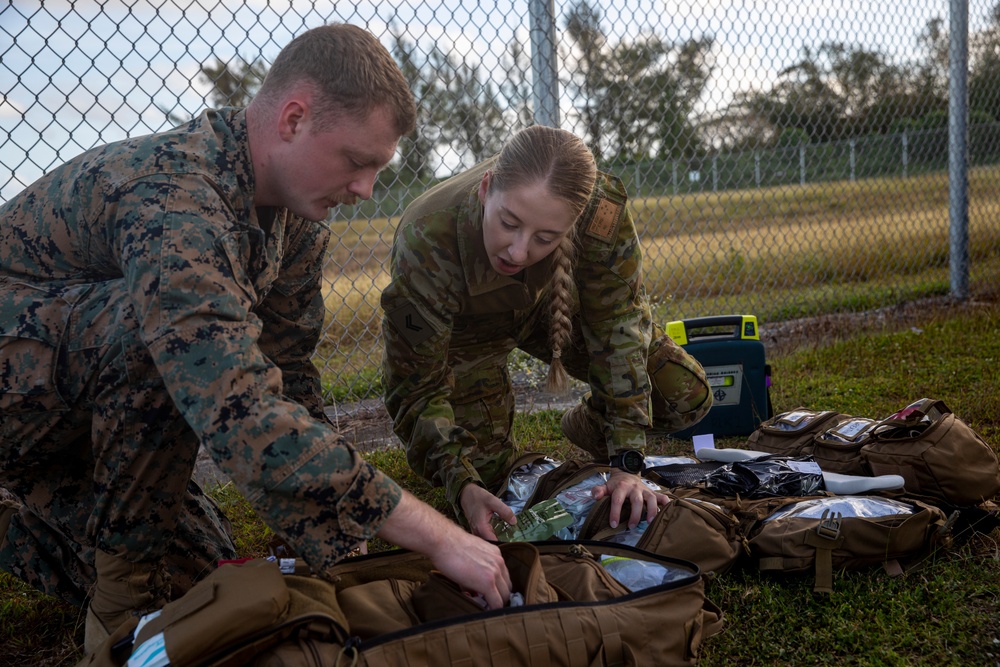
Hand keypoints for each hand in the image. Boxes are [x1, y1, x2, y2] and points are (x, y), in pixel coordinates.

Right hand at [375, 490, 512, 609]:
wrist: (444, 542)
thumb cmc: (451, 548)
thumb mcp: (471, 556)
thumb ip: (478, 570)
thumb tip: (474, 589)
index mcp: (496, 555)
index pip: (505, 577)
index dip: (498, 589)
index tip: (491, 595)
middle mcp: (499, 563)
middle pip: (507, 587)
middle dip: (499, 597)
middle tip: (488, 603)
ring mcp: (495, 573)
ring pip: (504, 596)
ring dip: (496, 603)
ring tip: (485, 607)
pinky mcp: (488, 583)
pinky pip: (496, 602)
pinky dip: (492, 609)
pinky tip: (485, 611)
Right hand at [459, 483, 516, 540]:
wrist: (466, 494)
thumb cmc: (478, 497)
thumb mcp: (493, 501)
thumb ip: (504, 511)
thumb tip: (514, 522)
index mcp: (481, 527)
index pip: (492, 542)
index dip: (502, 544)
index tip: (512, 544)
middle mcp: (476, 532)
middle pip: (489, 545)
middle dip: (500, 545)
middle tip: (512, 542)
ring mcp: (475, 532)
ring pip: (486, 542)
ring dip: (495, 542)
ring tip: (507, 539)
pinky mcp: (476, 530)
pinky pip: (484, 537)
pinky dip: (491, 537)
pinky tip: (499, 534)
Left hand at [591, 469, 669, 529]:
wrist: (627, 474)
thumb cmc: (615, 485)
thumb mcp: (606, 486)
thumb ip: (599, 491)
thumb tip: (595, 496)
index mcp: (621, 487)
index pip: (617, 500)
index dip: (615, 512)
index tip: (613, 524)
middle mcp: (635, 488)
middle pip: (637, 501)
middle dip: (635, 514)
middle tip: (631, 527)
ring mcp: (645, 490)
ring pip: (652, 499)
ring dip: (652, 510)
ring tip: (650, 522)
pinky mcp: (653, 493)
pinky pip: (662, 496)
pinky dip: (666, 503)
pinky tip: (667, 511)